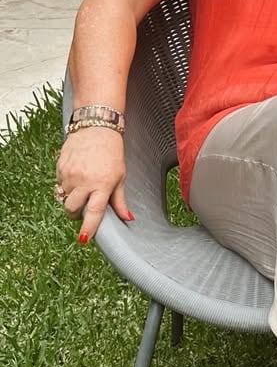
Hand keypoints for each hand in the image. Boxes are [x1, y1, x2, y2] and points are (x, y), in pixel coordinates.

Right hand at [55, 128, 131, 242]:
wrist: (96, 128)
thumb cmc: (111, 152)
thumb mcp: (120, 176)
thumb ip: (120, 200)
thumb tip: (127, 219)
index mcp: (102, 185)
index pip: (94, 212)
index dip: (89, 226)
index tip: (84, 238)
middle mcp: (84, 181)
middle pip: (72, 209)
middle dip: (75, 214)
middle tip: (83, 207)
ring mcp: (70, 174)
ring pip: (63, 198)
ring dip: (71, 198)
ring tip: (82, 186)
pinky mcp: (60, 167)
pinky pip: (59, 184)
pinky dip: (66, 185)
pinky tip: (76, 175)